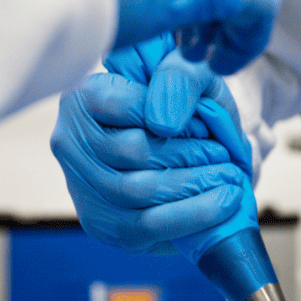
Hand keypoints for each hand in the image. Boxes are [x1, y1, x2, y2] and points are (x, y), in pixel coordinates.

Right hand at [51, 37, 252, 255]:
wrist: (185, 150)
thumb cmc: (185, 106)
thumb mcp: (190, 74)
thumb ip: (180, 77)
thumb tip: (165, 123)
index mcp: (84, 96)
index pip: (127, 106)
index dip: (174, 119)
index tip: (207, 127)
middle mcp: (70, 141)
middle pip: (133, 152)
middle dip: (190, 156)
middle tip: (227, 158)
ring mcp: (80, 186)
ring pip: (138, 191)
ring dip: (194, 186)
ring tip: (229, 180)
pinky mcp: (99, 223)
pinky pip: (145, 226)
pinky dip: (190, 215)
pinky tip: (222, 204)